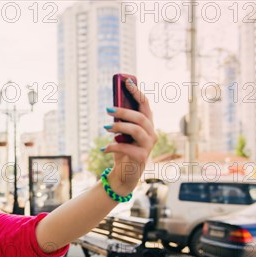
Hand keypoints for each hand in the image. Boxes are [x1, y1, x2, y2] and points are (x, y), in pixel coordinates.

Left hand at [101, 79, 156, 195]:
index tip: (126, 82)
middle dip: (124, 111)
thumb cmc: (124, 150)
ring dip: (120, 126)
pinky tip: (104, 148)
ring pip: (137, 130)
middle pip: (141, 117)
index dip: (137, 92)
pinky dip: (113, 146)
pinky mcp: (142, 157)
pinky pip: (127, 148)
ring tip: (106, 127)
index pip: (146, 105)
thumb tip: (112, 108)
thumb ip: (121, 122)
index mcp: (148, 124)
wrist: (125, 174)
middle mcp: (152, 133)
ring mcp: (149, 146)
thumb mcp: (122, 134)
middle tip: (108, 109)